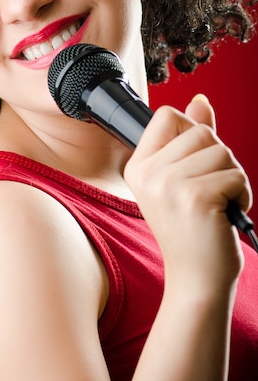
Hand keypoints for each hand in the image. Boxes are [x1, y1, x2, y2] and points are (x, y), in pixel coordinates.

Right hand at [124, 94, 251, 292]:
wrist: (197, 279)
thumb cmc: (192, 230)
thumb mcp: (183, 179)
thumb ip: (190, 137)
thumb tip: (199, 101)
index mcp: (138, 166)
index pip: (168, 115)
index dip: (192, 132)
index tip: (194, 165)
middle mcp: (148, 173)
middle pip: (202, 131)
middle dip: (219, 159)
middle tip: (209, 191)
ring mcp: (168, 184)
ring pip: (222, 151)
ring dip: (232, 177)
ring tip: (218, 203)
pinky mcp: (195, 197)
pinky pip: (235, 175)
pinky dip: (241, 195)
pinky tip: (225, 214)